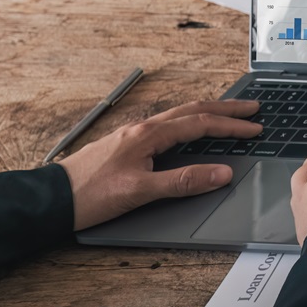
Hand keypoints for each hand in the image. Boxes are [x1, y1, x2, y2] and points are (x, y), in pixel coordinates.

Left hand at [59, 100, 261, 230]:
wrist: (52, 199)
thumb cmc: (91, 195)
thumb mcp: (141, 191)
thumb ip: (183, 181)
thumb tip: (221, 173)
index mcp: (148, 135)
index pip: (200, 124)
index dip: (231, 125)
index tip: (255, 127)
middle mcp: (142, 129)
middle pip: (192, 110)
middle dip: (225, 108)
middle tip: (251, 107)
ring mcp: (133, 135)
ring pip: (179, 115)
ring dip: (208, 112)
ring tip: (228, 113)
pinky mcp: (126, 145)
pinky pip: (166, 125)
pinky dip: (189, 122)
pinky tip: (189, 130)